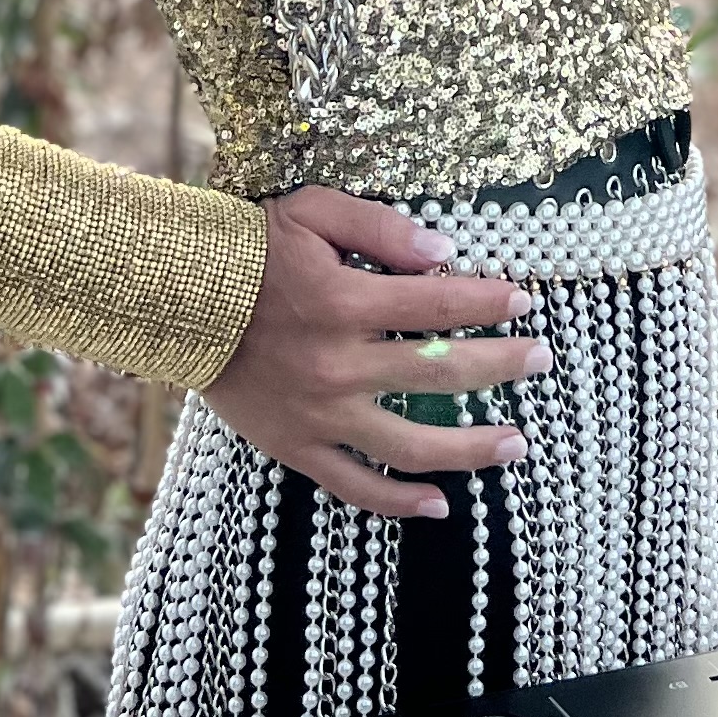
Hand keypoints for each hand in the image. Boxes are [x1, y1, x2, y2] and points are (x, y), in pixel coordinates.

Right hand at [204, 183, 550, 517]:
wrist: (176, 302)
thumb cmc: (248, 250)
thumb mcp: (312, 212)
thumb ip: (381, 230)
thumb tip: (445, 255)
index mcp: (346, 302)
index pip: (441, 306)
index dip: (490, 305)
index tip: (523, 304)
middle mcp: (339, 365)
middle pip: (442, 374)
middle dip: (502, 366)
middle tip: (542, 361)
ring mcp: (320, 415)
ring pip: (412, 445)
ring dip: (472, 449)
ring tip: (515, 444)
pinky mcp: (297, 447)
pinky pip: (356, 486)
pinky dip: (399, 501)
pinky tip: (440, 504)